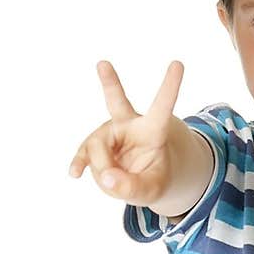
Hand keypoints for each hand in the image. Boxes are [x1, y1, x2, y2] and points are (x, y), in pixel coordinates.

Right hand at [68, 59, 185, 202]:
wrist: (140, 181)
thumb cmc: (152, 179)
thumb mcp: (151, 190)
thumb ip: (132, 187)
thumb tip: (105, 177)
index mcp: (153, 130)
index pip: (162, 107)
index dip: (170, 87)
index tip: (178, 63)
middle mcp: (128, 126)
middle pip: (117, 102)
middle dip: (110, 82)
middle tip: (103, 63)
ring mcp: (108, 134)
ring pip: (98, 149)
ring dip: (104, 170)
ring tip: (114, 182)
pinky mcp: (94, 145)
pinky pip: (84, 154)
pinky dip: (80, 164)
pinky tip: (75, 173)